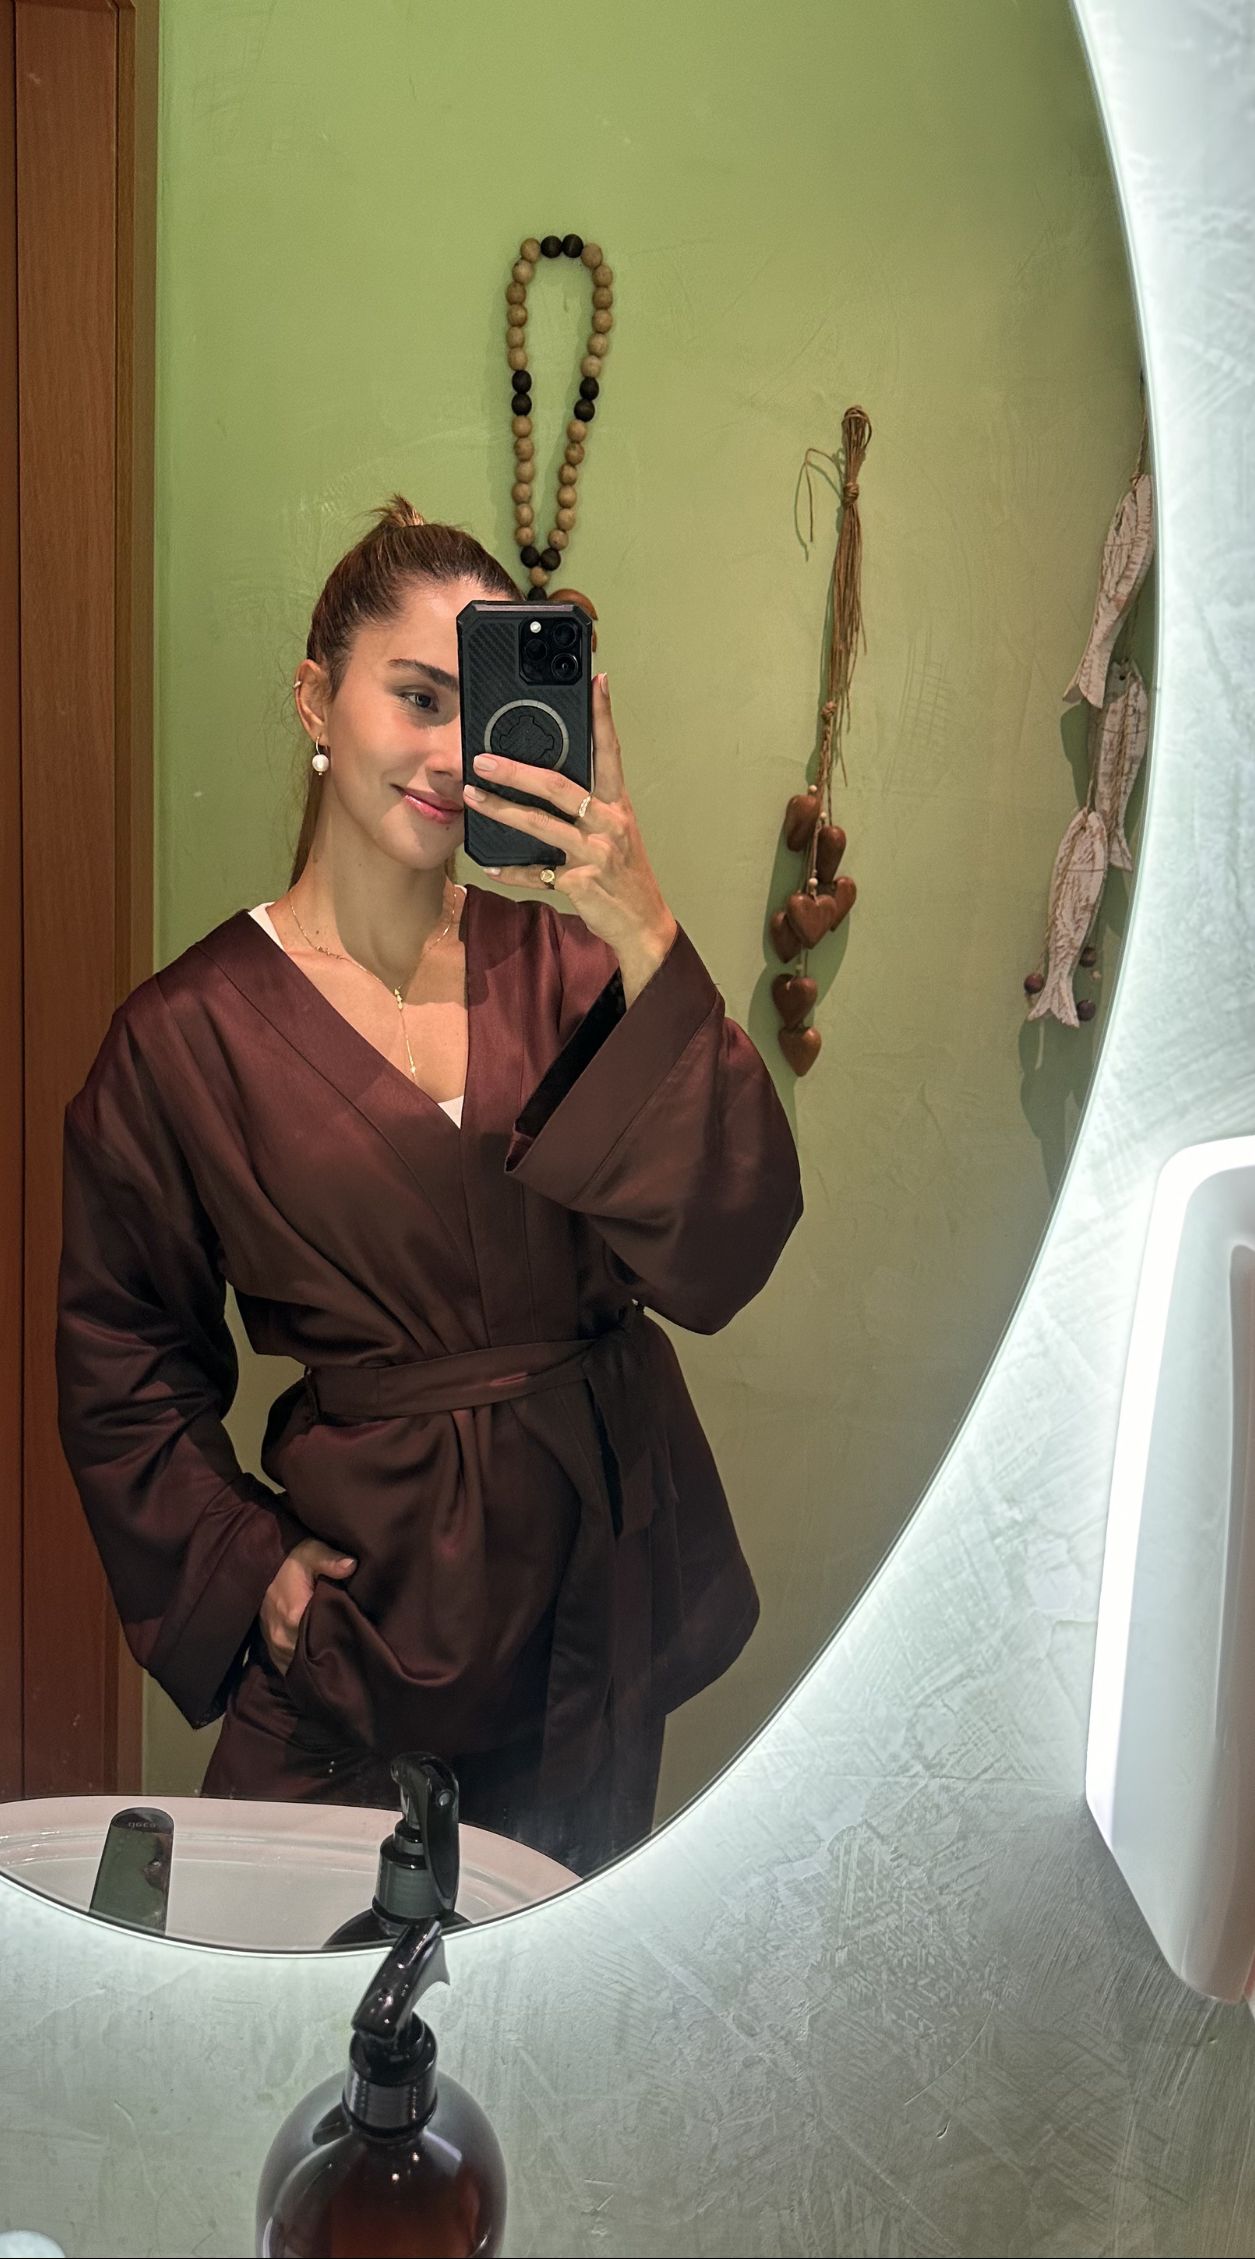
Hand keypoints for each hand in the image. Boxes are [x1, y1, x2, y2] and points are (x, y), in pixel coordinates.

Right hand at [260, 1538, 355, 1674]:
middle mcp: (282, 1637)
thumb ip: (329, 1559)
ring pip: (301, 1665)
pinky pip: (291, 1668)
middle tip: (351, 1647)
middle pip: (313, 1656)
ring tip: (336, 1655)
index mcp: (294, 1615)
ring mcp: (275, 1647)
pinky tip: (318, 1660)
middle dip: (331, 1652)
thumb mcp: (311, 1552)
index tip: (357, 1633)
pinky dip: (304, 1666)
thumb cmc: (291, 1561)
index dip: (342, 1637)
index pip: (323, 1639)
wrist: (261, 1567)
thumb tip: (351, 1565)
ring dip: (316, 1660)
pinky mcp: (272, 1652)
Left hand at [463, 673, 677, 980]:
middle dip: (517, 770)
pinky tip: (491, 863)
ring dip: (502, 809)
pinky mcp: (580, 883)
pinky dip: (513, 870)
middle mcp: (608, 824)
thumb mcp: (615, 832)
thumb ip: (588, 807)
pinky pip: (538, 873)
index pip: (610, 752)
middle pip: (559, 786)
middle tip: (482, 758)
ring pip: (541, 825)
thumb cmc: (623, 874)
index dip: (604, 716)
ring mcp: (594, 854)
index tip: (597, 681)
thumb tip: (547, 781)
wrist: (643, 924)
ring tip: (473, 796)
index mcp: (618, 806)